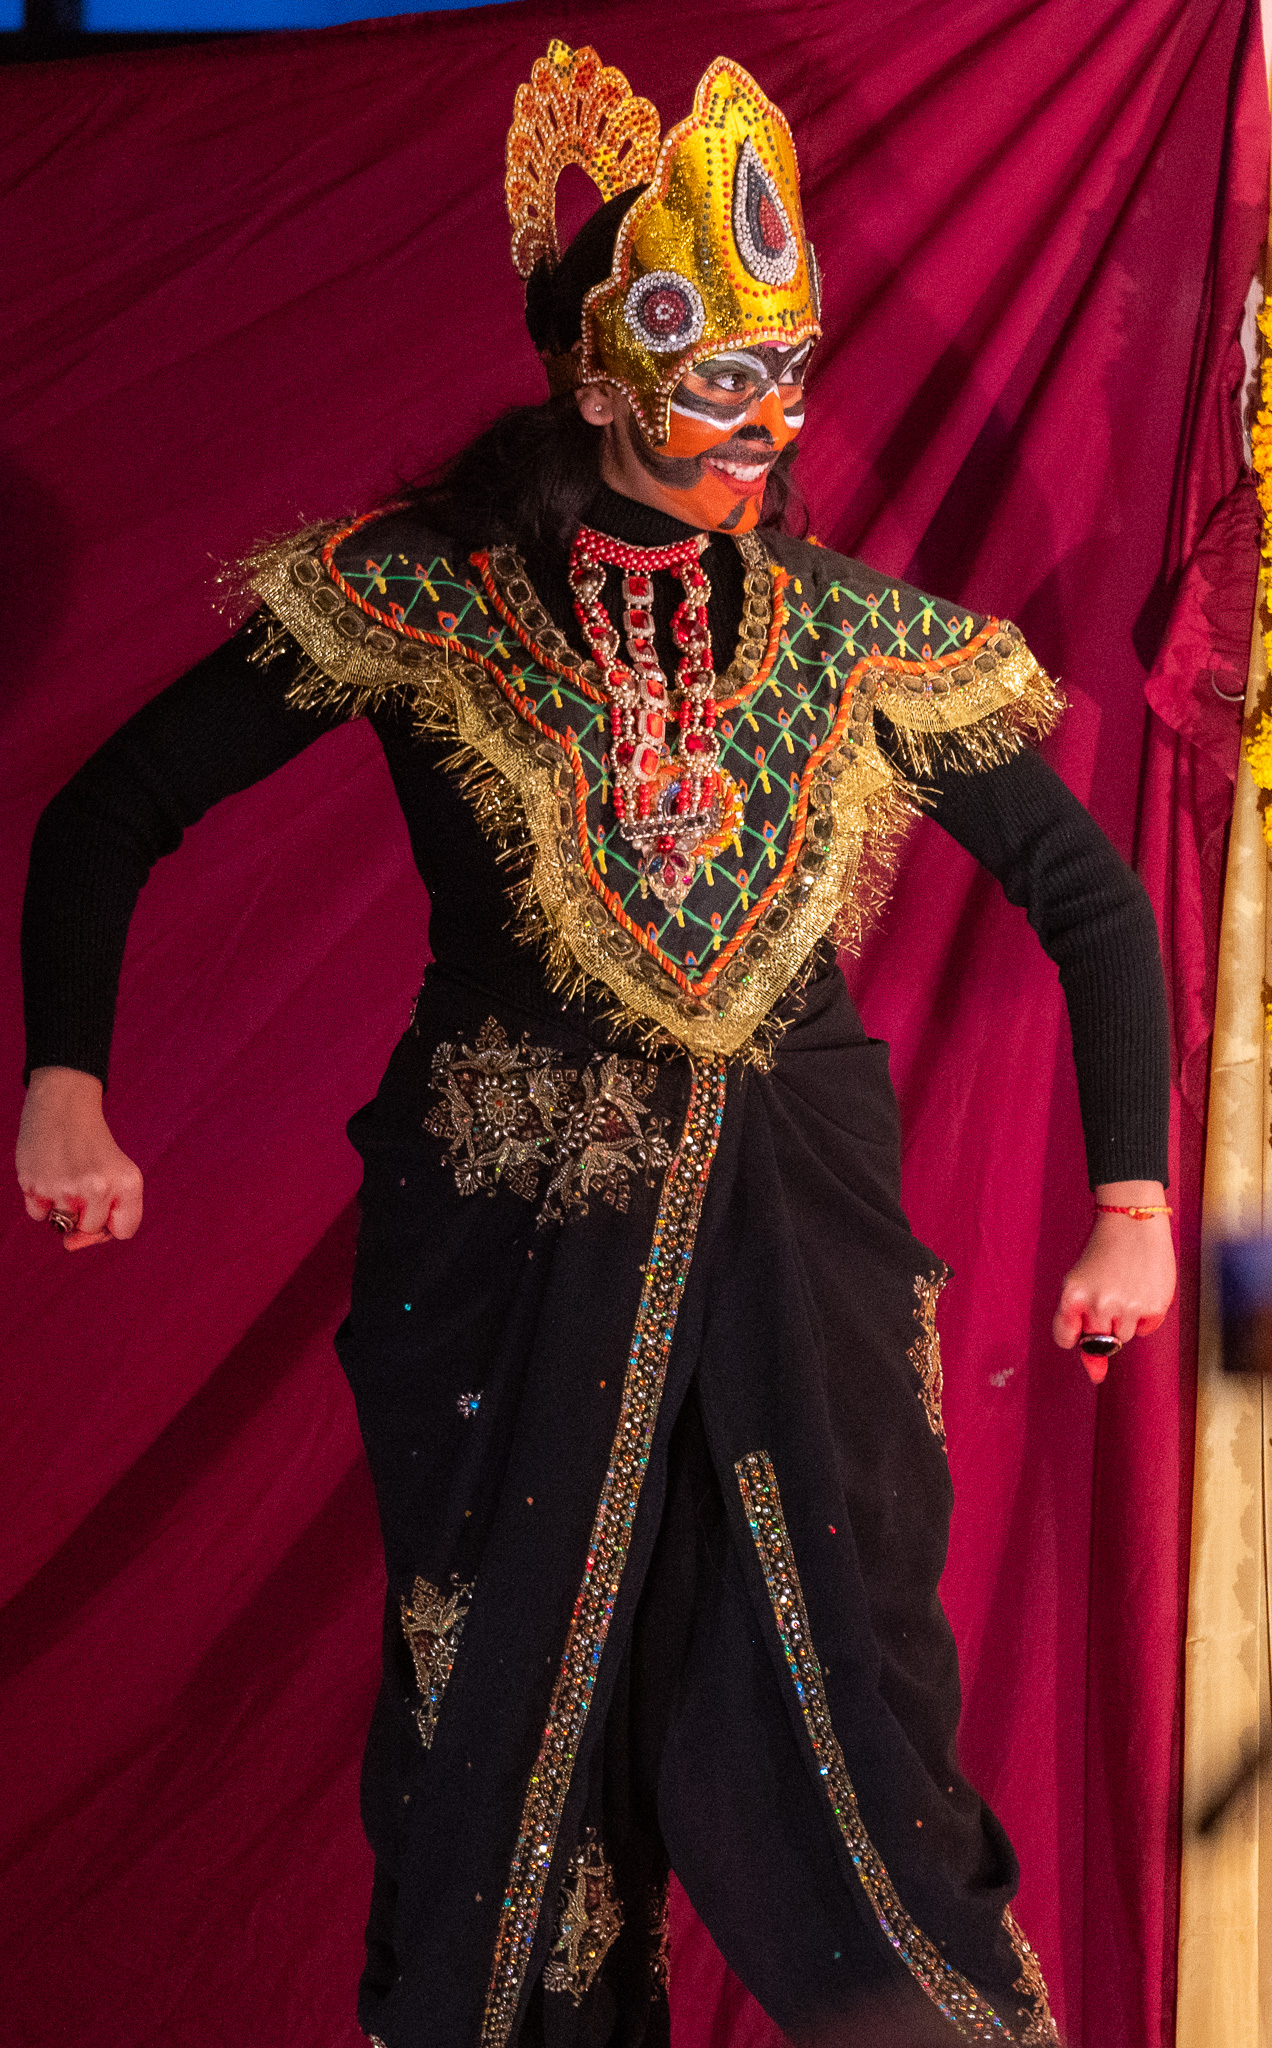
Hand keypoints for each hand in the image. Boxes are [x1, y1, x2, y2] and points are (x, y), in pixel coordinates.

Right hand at [16, 1066, 142, 1250]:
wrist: (63, 1106)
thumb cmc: (93, 1147)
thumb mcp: (116, 1176)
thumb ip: (104, 1219)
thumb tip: (70, 1246)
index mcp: (129, 1183)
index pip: (125, 1232)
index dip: (112, 1221)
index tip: (106, 1200)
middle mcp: (99, 1187)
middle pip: (91, 1230)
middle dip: (85, 1212)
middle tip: (82, 1179)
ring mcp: (65, 1187)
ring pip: (63, 1226)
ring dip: (61, 1206)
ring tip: (65, 1174)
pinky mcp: (36, 1184)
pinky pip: (38, 1215)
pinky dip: (40, 1199)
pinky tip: (47, 1172)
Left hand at [1053, 1181, 1175, 1382]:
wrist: (1134, 1223)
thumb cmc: (1103, 1254)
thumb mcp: (1080, 1284)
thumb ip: (1081, 1331)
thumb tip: (1096, 1378)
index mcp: (1072, 1297)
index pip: (1067, 1339)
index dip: (1076, 1330)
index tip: (1082, 1317)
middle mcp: (1098, 1305)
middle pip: (1099, 1341)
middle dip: (1102, 1323)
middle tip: (1109, 1290)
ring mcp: (1127, 1308)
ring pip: (1123, 1337)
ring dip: (1124, 1319)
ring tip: (1126, 1286)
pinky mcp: (1153, 1308)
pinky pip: (1146, 1329)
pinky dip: (1145, 1315)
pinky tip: (1142, 1288)